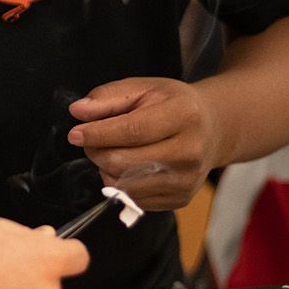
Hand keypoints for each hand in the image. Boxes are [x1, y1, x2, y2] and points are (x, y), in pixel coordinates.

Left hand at [67, 77, 217, 209]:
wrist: (213, 129)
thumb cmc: (175, 105)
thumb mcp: (144, 88)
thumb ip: (108, 97)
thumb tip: (77, 111)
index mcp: (184, 116)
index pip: (132, 131)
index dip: (97, 134)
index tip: (75, 133)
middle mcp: (190, 152)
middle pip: (123, 162)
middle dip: (96, 151)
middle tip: (91, 140)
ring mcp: (186, 180)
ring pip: (123, 185)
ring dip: (105, 169)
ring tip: (112, 150)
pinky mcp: (179, 199)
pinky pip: (132, 199)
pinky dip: (119, 184)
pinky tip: (127, 166)